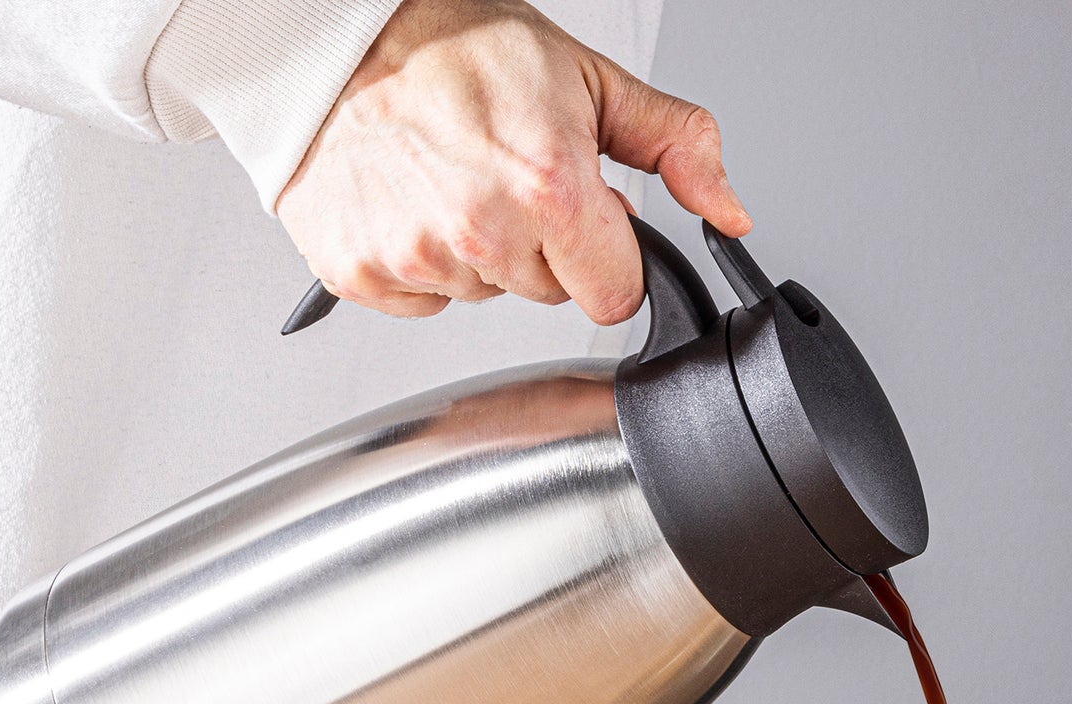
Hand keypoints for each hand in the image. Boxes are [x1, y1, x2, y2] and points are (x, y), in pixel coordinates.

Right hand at [276, 0, 750, 323]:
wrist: (342, 35)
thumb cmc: (459, 47)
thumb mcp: (590, 80)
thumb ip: (675, 147)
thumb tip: (729, 211)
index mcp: (549, 188)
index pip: (615, 295)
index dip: (608, 256)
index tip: (583, 218)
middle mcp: (481, 232)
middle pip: (550, 295)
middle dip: (543, 248)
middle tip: (506, 176)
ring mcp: (417, 258)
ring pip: (485, 296)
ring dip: (479, 252)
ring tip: (452, 178)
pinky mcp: (364, 273)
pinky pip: (423, 300)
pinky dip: (421, 261)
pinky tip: (412, 201)